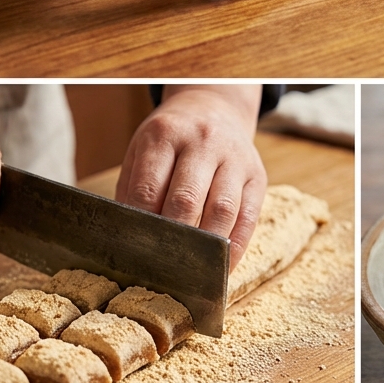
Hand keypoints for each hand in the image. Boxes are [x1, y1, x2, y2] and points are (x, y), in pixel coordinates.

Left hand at [115, 85, 266, 268]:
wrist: (213, 107)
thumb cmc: (170, 138)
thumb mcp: (142, 149)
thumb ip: (133, 189)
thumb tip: (126, 238)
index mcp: (165, 135)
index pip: (149, 188)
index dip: (141, 226)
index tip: (133, 254)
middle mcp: (202, 143)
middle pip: (186, 200)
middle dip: (172, 240)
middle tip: (160, 270)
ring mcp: (234, 158)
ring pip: (221, 211)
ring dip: (205, 248)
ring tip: (191, 274)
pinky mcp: (257, 176)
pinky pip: (249, 218)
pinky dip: (235, 247)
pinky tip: (222, 267)